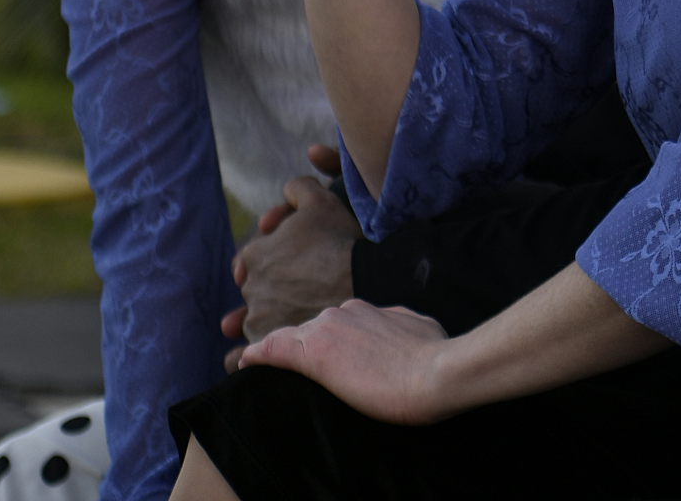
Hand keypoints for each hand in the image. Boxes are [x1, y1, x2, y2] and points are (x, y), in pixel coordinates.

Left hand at [224, 146, 360, 346]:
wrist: (364, 284)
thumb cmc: (341, 242)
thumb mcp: (320, 200)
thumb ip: (298, 188)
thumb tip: (288, 191)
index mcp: (255, 255)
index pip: (251, 259)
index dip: (271, 258)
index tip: (290, 263)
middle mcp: (250, 289)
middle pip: (255, 290)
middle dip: (270, 288)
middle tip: (295, 290)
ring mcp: (259, 321)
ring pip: (252, 323)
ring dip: (260, 322)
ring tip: (277, 325)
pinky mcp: (271, 347)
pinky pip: (247, 357)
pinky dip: (245, 358)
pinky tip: (246, 361)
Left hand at [236, 298, 454, 424]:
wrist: (435, 373)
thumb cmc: (435, 356)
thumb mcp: (419, 329)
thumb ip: (400, 325)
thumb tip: (399, 331)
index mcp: (365, 308)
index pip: (334, 324)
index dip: (326, 340)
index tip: (323, 356)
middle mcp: (342, 312)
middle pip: (310, 330)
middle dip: (301, 345)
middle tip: (294, 368)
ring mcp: (326, 330)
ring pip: (291, 338)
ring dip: (280, 351)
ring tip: (264, 368)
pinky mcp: (313, 354)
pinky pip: (274, 350)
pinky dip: (258, 356)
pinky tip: (245, 364)